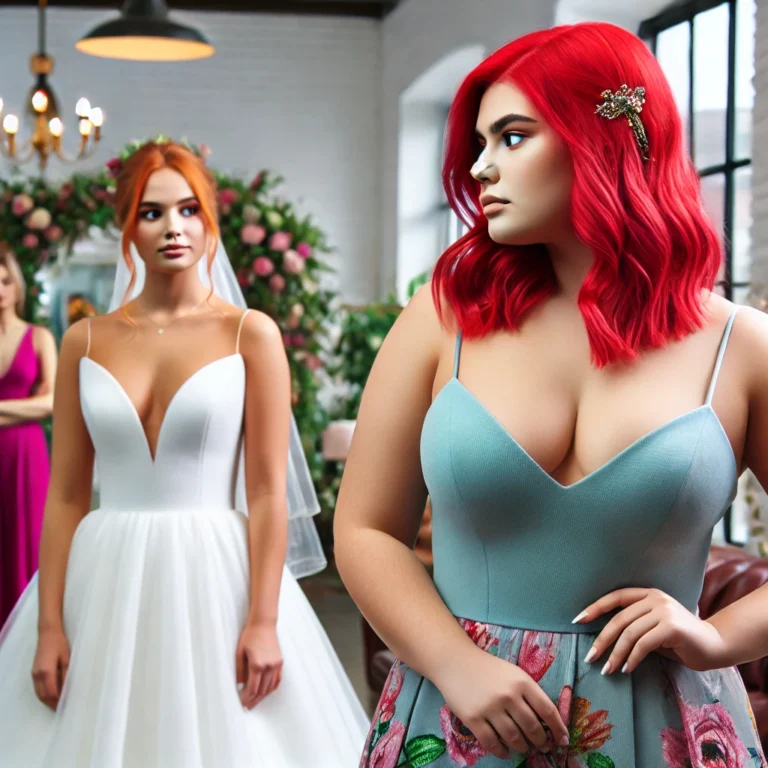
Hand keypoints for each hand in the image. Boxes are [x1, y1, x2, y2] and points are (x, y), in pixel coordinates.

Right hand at [31, 627, 69, 710]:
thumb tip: (67, 689)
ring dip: (47, 701)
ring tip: (58, 705)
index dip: (58, 701)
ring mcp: (34, 674)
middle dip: (52, 704)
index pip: (51, 693)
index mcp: (46, 672)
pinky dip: (43, 695)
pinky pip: (37, 688)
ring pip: (39, 694)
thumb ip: (66, 675)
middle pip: (43, 696)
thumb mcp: (66, 659)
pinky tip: (51, 696)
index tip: (66, 706)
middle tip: (62, 709)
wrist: (48, 633)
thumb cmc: (60, 644)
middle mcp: (37, 675)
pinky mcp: (33, 672)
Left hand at [235, 622, 282, 709]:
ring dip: (263, 696)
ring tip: (256, 702)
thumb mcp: (239, 652)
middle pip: (262, 690)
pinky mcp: (280, 662)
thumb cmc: (249, 636)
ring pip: (270, 687)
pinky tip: (266, 692)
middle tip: (248, 707)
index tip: (243, 704)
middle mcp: (269, 666)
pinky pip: (277, 680)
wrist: (264, 624)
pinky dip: (271, 688)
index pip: (253, 688)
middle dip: (254, 700)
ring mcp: (276, 664)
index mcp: (257, 664)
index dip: (247, 698)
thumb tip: (239, 685)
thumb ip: (239, 671)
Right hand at [436, 647, 569, 758]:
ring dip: (522, 747)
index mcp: (521, 681)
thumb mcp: (513, 673)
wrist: (455, 661)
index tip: (563, 740)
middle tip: (543, 746)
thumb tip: (546, 722)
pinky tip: (505, 752)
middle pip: (532, 727)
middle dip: (541, 741)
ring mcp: (490, 708)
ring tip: (523, 748)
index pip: (547, 709)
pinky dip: (502, 752)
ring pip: (514, 738)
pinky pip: (492, 743)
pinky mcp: (473, 719)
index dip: (558, 728)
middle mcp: (508, 695)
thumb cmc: (488, 668)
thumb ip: (529, 693)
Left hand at [574, 588, 728, 673]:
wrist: (715, 646)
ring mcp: (664, 611)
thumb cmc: (680, 640)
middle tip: (590, 657)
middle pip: (619, 619)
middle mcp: (655, 598)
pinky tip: (627, 669)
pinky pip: (643, 644)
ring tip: (607, 669)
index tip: (577, 620)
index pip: (615, 597)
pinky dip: (632, 658)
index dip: (595, 607)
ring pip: (629, 633)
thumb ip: (634, 626)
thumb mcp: (653, 627)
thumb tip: (604, 638)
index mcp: (648, 594)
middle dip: (602, 639)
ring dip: (616, 654)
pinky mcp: (672, 627)